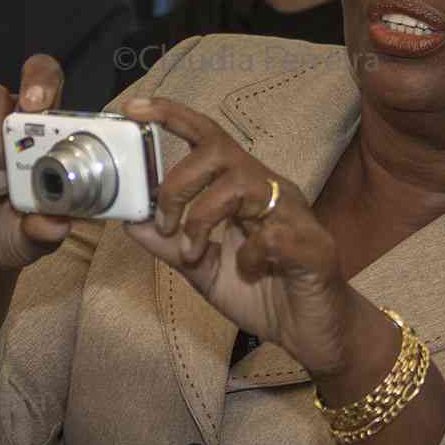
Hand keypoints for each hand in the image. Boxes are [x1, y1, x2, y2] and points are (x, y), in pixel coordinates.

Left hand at [120, 97, 352, 376]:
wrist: (315, 334)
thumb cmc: (265, 294)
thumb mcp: (203, 269)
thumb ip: (169, 244)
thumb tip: (130, 220)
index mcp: (244, 189)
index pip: (208, 136)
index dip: (171, 116)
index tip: (134, 109)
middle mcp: (269, 190)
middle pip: (219, 151)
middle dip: (178, 183)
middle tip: (165, 224)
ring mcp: (293, 215)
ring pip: (241, 185)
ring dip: (203, 218)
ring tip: (194, 253)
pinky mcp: (313, 247)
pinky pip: (271, 237)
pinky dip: (247, 257)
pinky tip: (249, 274)